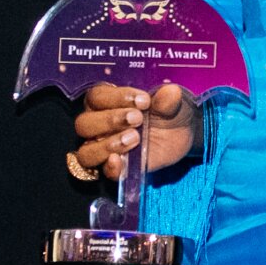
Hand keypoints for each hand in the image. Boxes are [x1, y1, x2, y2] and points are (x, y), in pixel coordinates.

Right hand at [67, 78, 198, 181]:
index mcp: (105, 102)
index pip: (96, 97)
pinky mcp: (117, 168)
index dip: (116, 97)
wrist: (181, 134)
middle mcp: (97, 126)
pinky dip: (110, 167)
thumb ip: (167, 99)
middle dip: (110, 120)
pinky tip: (121, 160)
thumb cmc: (167, 112)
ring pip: (86, 152)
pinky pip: (104, 172)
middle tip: (138, 118)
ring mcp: (103, 149)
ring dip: (107, 145)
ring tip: (134, 138)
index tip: (144, 100)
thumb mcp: (170, 103)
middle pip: (84, 124)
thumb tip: (170, 92)